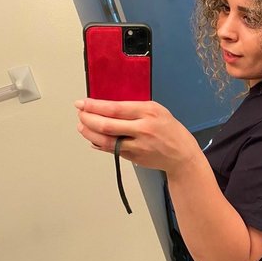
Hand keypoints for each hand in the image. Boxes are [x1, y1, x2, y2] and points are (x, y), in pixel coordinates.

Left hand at [75, 98, 200, 174]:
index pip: (115, 108)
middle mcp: (142, 129)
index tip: (82, 103)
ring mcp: (137, 146)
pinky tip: (93, 138)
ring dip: (89, 133)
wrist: (181, 154)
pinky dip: (99, 144)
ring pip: (105, 141)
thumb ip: (134, 108)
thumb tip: (107, 106)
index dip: (94, 106)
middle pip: (106, 125)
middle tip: (80, 114)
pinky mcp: (134, 157)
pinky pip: (111, 150)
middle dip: (88, 119)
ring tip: (82, 126)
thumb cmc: (169, 130)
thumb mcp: (157, 110)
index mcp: (148, 112)